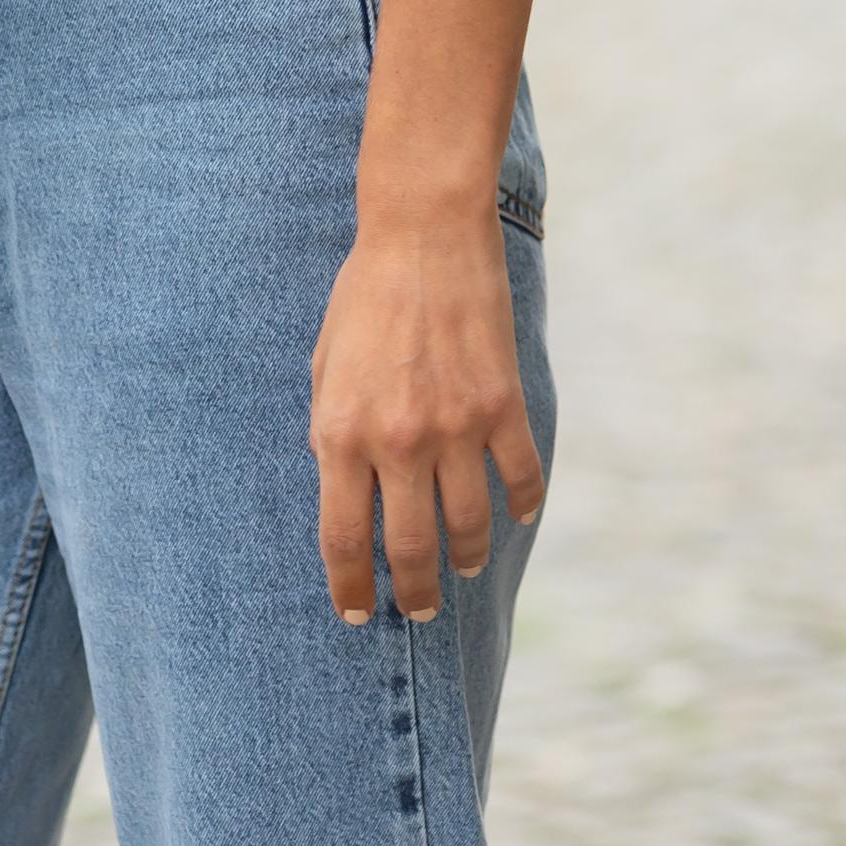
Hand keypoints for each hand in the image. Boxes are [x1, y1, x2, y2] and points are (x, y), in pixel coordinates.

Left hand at [308, 208, 543, 622]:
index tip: (357, 612)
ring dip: (468, 558)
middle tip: (420, 610)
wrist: (422, 233)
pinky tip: (513, 515)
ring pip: (470, 527)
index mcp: (340, 432)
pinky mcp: (502, 407)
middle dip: (415, 594)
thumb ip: (332, 432)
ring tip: (464, 566)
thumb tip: (347, 493)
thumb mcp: (324, 366)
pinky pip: (521, 479)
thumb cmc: (363, 297)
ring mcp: (455, 427)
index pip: (343, 538)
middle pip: (410, 550)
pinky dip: (520, 506)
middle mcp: (397, 441)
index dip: (351, 586)